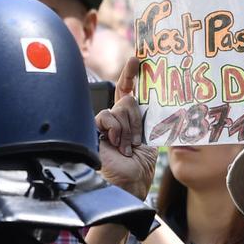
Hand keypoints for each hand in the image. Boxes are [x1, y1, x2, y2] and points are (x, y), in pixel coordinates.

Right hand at [95, 57, 156, 199]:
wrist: (127, 184)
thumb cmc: (140, 168)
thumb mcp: (150, 139)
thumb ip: (147, 119)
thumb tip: (148, 99)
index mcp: (129, 120)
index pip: (128, 91)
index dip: (130, 74)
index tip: (137, 59)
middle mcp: (116, 120)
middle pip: (128, 99)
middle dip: (136, 120)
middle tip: (137, 141)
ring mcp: (104, 125)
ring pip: (120, 107)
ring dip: (127, 129)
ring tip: (126, 148)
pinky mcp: (93, 129)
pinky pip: (107, 115)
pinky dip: (115, 130)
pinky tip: (115, 145)